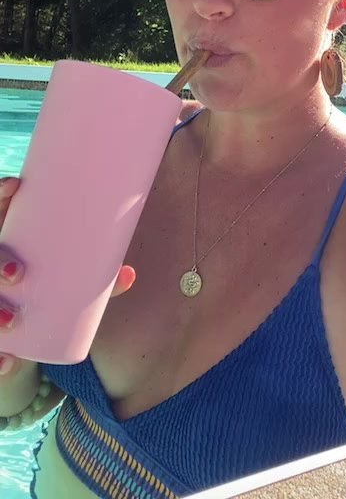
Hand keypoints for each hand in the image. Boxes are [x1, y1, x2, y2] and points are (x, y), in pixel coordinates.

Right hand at [0, 176, 135, 374]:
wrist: (25, 329)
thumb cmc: (49, 285)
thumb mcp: (68, 275)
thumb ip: (96, 278)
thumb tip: (130, 274)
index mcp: (4, 240)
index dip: (0, 195)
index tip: (15, 185)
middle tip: (18, 273)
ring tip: (11, 321)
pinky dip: (0, 359)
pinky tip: (6, 362)